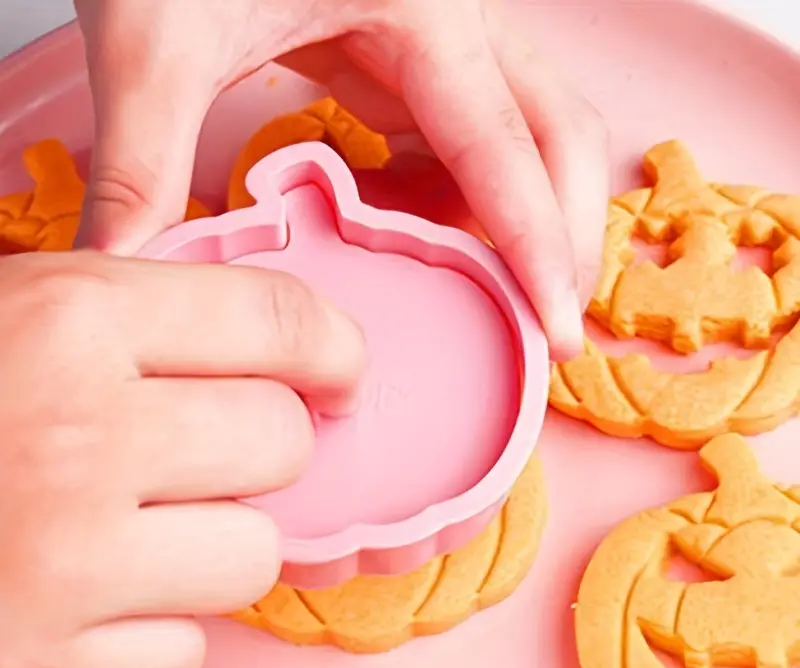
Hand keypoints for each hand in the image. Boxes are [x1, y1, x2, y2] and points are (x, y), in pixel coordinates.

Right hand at [0, 250, 364, 667]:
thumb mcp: (19, 316)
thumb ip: (140, 323)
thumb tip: (284, 345)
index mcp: (70, 319)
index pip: (278, 319)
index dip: (333, 347)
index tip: (340, 375)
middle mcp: (77, 434)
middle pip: (283, 442)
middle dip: (256, 450)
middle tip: (193, 456)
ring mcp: (62, 562)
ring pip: (254, 554)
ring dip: (212, 545)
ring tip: (134, 532)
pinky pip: (187, 647)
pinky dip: (154, 629)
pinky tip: (88, 602)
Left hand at [74, 0, 608, 360]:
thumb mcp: (157, 38)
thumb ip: (144, 159)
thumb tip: (127, 264)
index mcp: (421, 7)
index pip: (508, 149)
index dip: (539, 249)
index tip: (559, 331)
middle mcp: (457, 21)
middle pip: (559, 137)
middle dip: (567, 236)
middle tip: (550, 328)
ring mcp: (443, 39)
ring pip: (531, 138)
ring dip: (526, 221)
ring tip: (493, 299)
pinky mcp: (413, 58)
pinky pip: (472, 139)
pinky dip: (465, 199)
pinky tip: (424, 237)